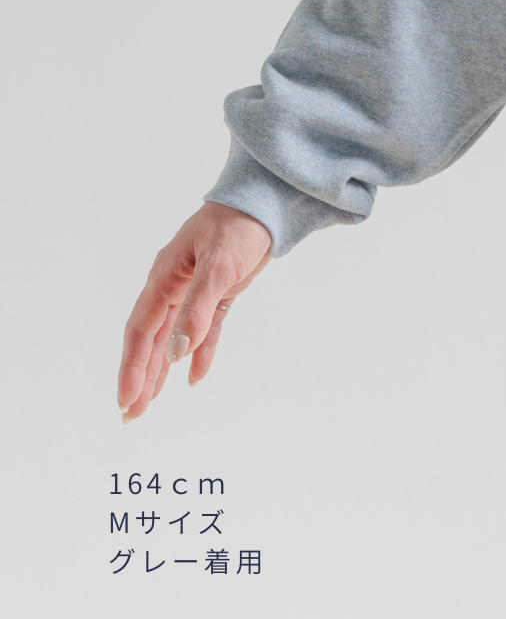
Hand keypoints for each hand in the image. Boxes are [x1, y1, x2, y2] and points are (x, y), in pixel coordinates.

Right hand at [117, 201, 272, 420]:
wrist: (266, 203)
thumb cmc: (238, 226)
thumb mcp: (218, 267)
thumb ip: (197, 309)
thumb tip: (175, 354)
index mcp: (165, 278)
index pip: (141, 330)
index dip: (132, 366)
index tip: (126, 399)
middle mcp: (173, 286)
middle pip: (151, 339)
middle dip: (139, 377)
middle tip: (130, 415)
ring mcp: (194, 289)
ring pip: (173, 338)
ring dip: (161, 371)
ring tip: (148, 404)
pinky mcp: (218, 292)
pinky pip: (204, 330)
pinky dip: (200, 353)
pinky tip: (195, 378)